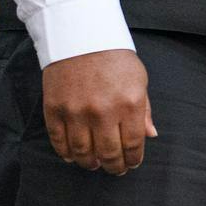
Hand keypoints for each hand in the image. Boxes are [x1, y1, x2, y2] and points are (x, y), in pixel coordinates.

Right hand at [42, 49, 154, 174]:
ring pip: (83, 151)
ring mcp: (76, 111)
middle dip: (113, 166)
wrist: (80, 35)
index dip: (133, 159)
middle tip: (115, 170)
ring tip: (94, 165)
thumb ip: (145, 111)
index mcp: (130, 104)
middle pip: (109, 153)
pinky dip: (65, 152)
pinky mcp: (54, 109)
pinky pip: (59, 140)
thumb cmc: (115, 57)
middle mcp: (103, 112)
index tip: (132, 164)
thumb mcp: (139, 80)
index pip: (133, 144)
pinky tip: (72, 156)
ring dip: (89, 163)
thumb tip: (151, 135)